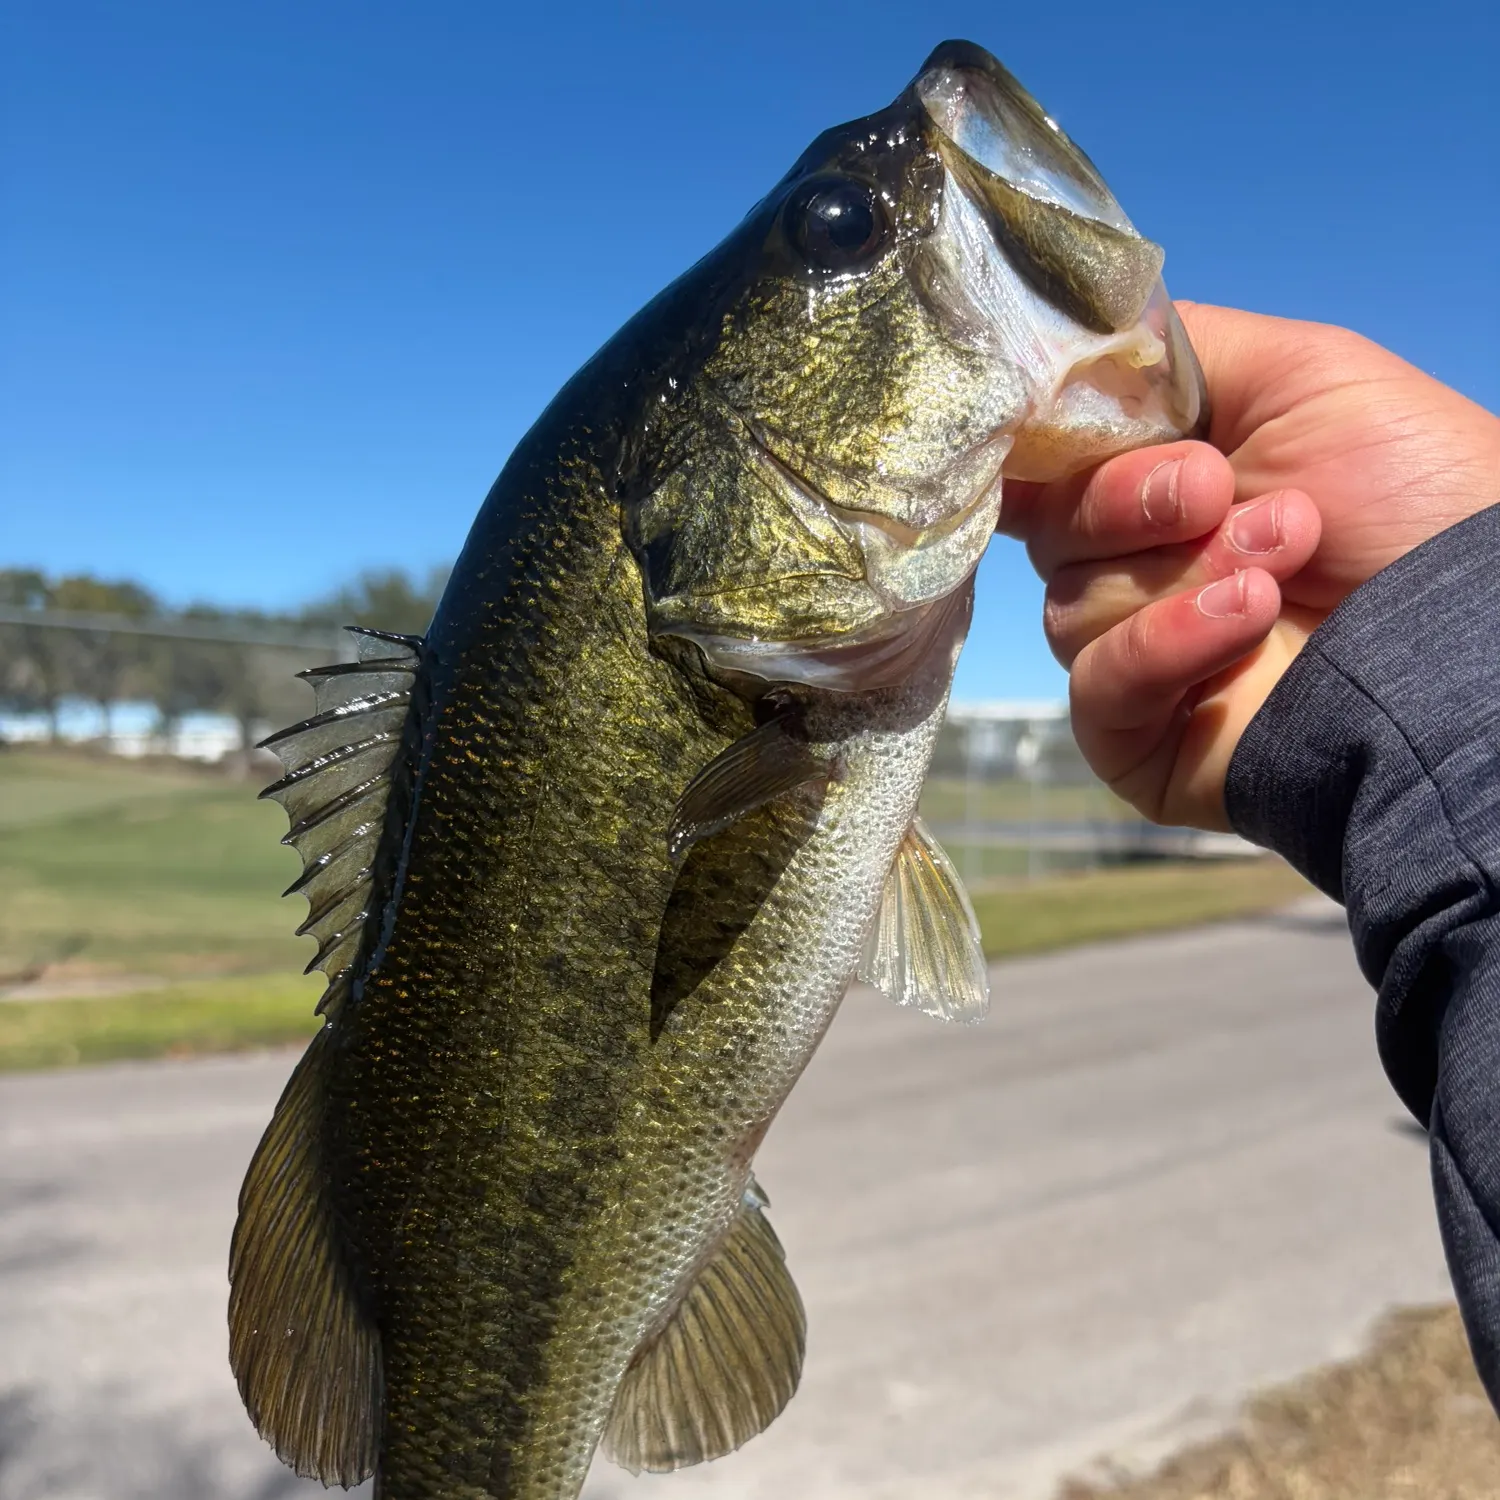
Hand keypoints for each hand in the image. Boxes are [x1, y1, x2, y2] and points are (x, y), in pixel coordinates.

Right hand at [999, 304, 1499, 830]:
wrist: (1467, 631)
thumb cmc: (1411, 493)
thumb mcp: (1298, 374)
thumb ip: (1166, 353)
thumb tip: (1055, 357)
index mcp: (1156, 481)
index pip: (1044, 462)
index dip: (1047, 438)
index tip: (1079, 415)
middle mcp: (1136, 565)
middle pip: (1049, 526)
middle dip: (1128, 498)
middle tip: (1214, 490)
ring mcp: (1135, 654)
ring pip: (1071, 603)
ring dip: (1179, 572)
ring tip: (1283, 561)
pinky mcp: (1137, 738)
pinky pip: (1097, 683)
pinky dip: (1161, 644)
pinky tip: (1245, 620)